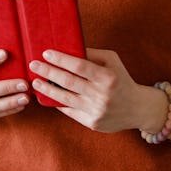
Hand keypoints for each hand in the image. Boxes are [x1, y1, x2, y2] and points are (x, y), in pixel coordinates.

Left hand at [28, 48, 165, 133]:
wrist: (137, 108)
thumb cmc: (121, 79)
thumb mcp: (113, 62)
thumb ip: (93, 55)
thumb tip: (69, 48)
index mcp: (108, 77)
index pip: (79, 66)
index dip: (61, 59)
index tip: (46, 53)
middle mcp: (102, 95)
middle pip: (68, 82)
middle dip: (48, 72)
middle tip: (34, 65)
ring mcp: (96, 110)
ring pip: (65, 99)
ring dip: (47, 89)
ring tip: (35, 82)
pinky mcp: (92, 123)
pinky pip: (69, 111)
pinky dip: (57, 102)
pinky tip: (47, 95)